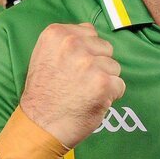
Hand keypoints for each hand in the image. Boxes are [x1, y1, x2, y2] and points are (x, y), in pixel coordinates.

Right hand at [20, 23, 124, 147]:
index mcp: (56, 34)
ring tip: (84, 93)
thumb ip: (67, 42)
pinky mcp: (102, 83)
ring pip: (114, 67)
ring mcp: (89, 63)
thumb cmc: (43, 94)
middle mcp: (72, 44)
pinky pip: (119, 85)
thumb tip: (91, 34)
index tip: (73, 67)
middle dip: (98, 65)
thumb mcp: (44, 56)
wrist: (40, 125)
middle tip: (79, 82)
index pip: (89, 33)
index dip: (86, 52)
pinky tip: (92, 102)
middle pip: (105, 48)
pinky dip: (110, 96)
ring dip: (104, 81)